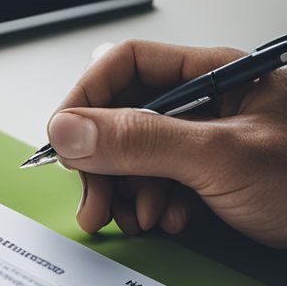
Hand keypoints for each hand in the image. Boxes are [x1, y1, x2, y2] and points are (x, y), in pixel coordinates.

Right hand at [47, 38, 286, 246]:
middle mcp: (207, 103)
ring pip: (133, 154)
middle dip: (100, 160)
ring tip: (136, 217)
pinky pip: (156, 183)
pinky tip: (167, 220)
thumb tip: (68, 130)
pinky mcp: (212, 178)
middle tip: (91, 200)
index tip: (65, 140)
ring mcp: (208, 141)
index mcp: (214, 74)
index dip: (86, 99)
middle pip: (121, 115)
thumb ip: (140, 140)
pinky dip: (149, 204)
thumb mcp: (221, 157)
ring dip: (123, 189)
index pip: (125, 65)